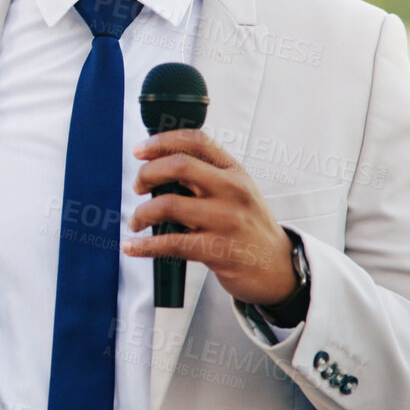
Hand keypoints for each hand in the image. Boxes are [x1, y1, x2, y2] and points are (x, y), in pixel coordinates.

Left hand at [121, 128, 294, 305]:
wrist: (277, 268)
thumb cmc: (248, 228)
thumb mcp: (237, 192)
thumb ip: (205, 176)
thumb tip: (157, 166)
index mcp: (235, 171)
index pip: (197, 141)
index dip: (162, 141)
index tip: (139, 151)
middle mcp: (233, 191)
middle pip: (179, 166)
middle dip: (147, 173)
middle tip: (138, 187)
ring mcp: (227, 220)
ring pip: (169, 205)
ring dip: (142, 212)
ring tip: (137, 221)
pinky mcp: (218, 250)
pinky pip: (171, 243)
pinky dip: (145, 245)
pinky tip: (132, 246)